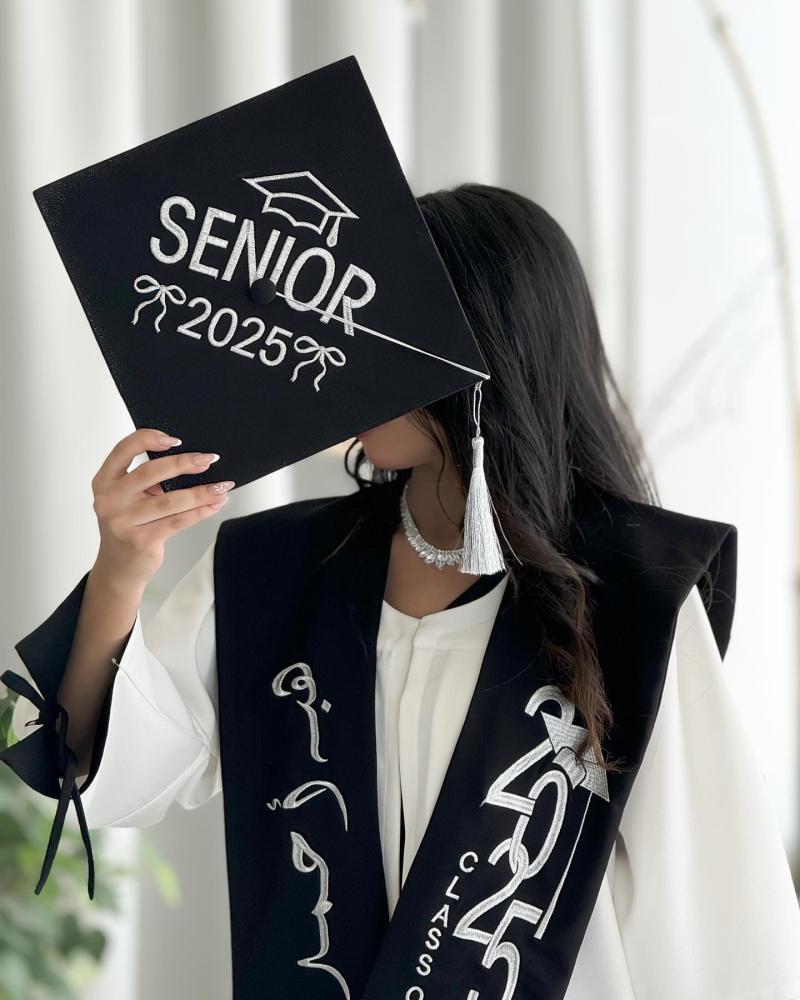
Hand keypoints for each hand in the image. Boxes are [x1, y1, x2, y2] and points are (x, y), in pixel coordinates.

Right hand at [91, 428, 233, 593]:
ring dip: (202, 491)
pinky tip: (215, 504)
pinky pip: (178, 521)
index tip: (175, 439)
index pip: (123, 449)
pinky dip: (201, 511)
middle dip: (185, 463)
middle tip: (208, 460)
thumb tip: (191, 462)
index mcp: (104, 481)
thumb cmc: (128, 526)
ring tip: (221, 486)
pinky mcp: (142, 541)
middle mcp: (109, 500)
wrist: (119, 568)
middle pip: (150, 472)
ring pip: (170, 500)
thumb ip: (147, 480)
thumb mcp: (128, 499)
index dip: (149, 439)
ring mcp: (123, 522)